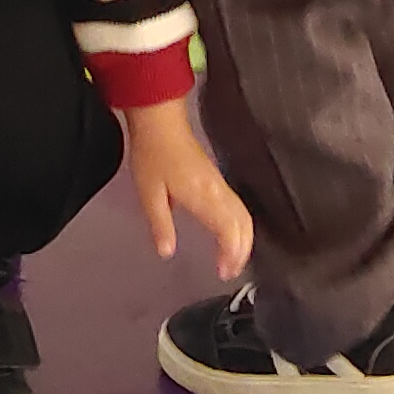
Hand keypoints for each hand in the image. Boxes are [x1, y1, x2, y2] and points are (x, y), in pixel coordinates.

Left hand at [121, 97, 250, 279]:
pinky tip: (230, 236)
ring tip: (232, 260)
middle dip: (242, 252)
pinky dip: (240, 226)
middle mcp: (217, 190)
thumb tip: (167, 251)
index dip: (231, 254)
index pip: (228, 230)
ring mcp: (220, 183)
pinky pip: (238, 206)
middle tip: (230, 273)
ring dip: (244, 240)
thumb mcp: (149, 194)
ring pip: (244, 215)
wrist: (160, 121)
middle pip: (244, 224)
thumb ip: (160, 225)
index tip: (223, 272)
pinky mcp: (217, 179)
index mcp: (203, 195)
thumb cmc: (153, 155)